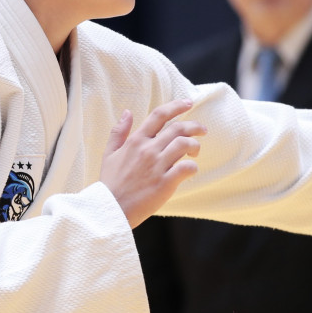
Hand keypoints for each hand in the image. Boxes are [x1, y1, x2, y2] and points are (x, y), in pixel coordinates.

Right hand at [100, 99, 205, 227]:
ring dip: (195, 146)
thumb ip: (119, 132)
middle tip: (202, 130)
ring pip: (185, 144)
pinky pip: (187, 168)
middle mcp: (148, 150)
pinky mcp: (165, 183)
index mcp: (136, 141)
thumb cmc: (110, 183)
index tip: (188, 103)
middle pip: (178, 128)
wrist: (110, 209)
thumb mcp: (109, 153)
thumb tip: (127, 112)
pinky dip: (193, 167)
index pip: (159, 115)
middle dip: (194, 126)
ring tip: (195, 152)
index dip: (176, 106)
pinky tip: (191, 170)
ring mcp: (157, 166)